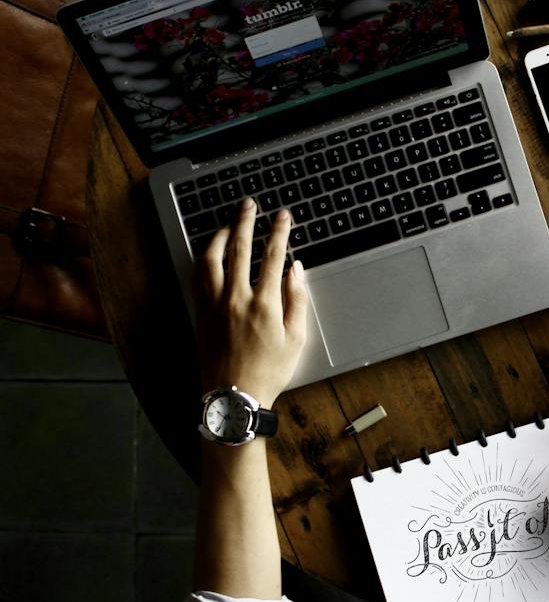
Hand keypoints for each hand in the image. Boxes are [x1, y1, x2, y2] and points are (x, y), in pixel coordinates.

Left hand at [193, 198, 307, 406]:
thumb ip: (297, 300)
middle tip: (249, 204)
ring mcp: (214, 305)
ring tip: (228, 223)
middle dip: (245, 221)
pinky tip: (209, 254)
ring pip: (212, 259)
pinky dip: (204, 260)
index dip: (278, 231)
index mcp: (264, 304)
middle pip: (239, 249)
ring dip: (220, 236)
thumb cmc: (269, 372)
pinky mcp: (201, 314)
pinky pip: (198, 278)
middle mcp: (236, 299)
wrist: (235, 397)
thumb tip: (295, 270)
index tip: (282, 216)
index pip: (272, 256)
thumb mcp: (296, 339)